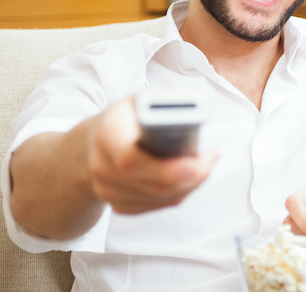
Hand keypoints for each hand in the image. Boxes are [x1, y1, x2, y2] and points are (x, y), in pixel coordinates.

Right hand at [87, 98, 218, 213]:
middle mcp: (102, 166)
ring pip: (162, 198)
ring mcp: (108, 190)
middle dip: (192, 176)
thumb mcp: (142, 99)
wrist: (95, 141)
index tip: (196, 161)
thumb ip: (164, 104)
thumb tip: (193, 112)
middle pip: (155, 185)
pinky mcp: (118, 205)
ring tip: (203, 163)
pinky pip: (158, 206)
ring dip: (190, 184)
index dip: (167, 168)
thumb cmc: (127, 118)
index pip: (132, 161)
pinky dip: (180, 193)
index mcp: (107, 135)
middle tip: (210, 159)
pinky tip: (188, 177)